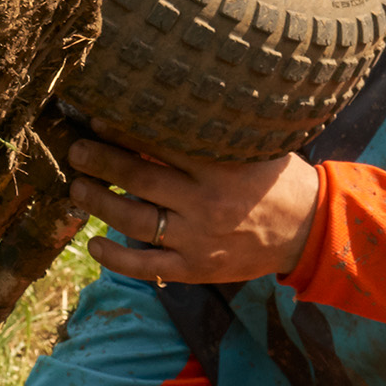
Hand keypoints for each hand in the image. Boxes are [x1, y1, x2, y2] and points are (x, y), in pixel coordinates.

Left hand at [67, 129, 321, 285]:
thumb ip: (211, 139)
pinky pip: (146, 266)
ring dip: (100, 204)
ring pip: (135, 221)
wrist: (309, 229)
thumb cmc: (276, 180)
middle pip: (139, 180)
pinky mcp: (195, 269)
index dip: (124, 131)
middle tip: (76, 150)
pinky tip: (94, 244)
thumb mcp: (251, 149)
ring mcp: (198, 239)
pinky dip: (116, 257)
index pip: (161, 143)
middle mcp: (205, 203)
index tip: (97, 119)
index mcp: (220, 166)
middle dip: (101, 163)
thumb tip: (160, 115)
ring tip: (77, 188)